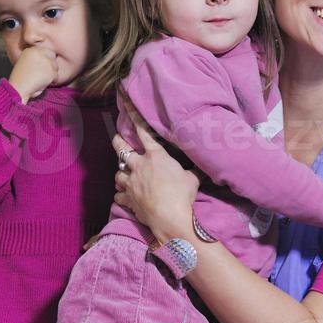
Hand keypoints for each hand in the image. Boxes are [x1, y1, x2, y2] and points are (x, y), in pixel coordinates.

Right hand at [9, 45, 58, 102]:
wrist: (18, 88)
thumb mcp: (25, 62)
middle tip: (42, 73)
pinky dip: (51, 81)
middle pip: (52, 56)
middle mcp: (39, 52)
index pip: (46, 50)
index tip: (41, 67)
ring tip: (39, 79)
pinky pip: (56, 76)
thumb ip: (35, 58)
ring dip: (50, 74)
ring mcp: (46, 61)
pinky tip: (41, 83)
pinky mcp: (51, 70)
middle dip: (50, 65)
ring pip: (55, 67)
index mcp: (31, 49)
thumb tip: (47, 58)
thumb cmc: (20, 79)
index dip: (46, 59)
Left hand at [112, 97, 198, 240]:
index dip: (135, 118)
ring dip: (121, 174)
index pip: (143, 133)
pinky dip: (121, 196)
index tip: (127, 105)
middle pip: (121, 149)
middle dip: (118, 142)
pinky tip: (124, 197)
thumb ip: (194, 170)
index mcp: (155, 156)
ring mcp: (131, 183)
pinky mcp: (128, 199)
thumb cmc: (182, 194)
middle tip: (117, 139)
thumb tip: (205, 166)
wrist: (170, 217)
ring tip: (124, 175)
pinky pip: (119, 196)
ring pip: (117, 174)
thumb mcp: (192, 179)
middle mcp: (139, 166)